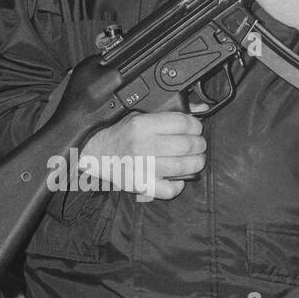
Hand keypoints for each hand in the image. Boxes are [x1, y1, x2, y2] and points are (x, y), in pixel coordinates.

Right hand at [82, 111, 205, 199]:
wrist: (97, 153)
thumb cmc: (121, 134)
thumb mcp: (141, 116)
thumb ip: (171, 113)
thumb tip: (201, 109)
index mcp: (142, 125)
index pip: (183, 123)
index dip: (195, 125)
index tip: (195, 128)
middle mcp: (143, 145)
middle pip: (188, 145)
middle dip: (199, 144)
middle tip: (197, 144)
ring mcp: (143, 167)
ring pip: (185, 166)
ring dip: (196, 163)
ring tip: (193, 159)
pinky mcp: (143, 185)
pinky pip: (171, 189)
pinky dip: (179, 184)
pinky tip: (176, 177)